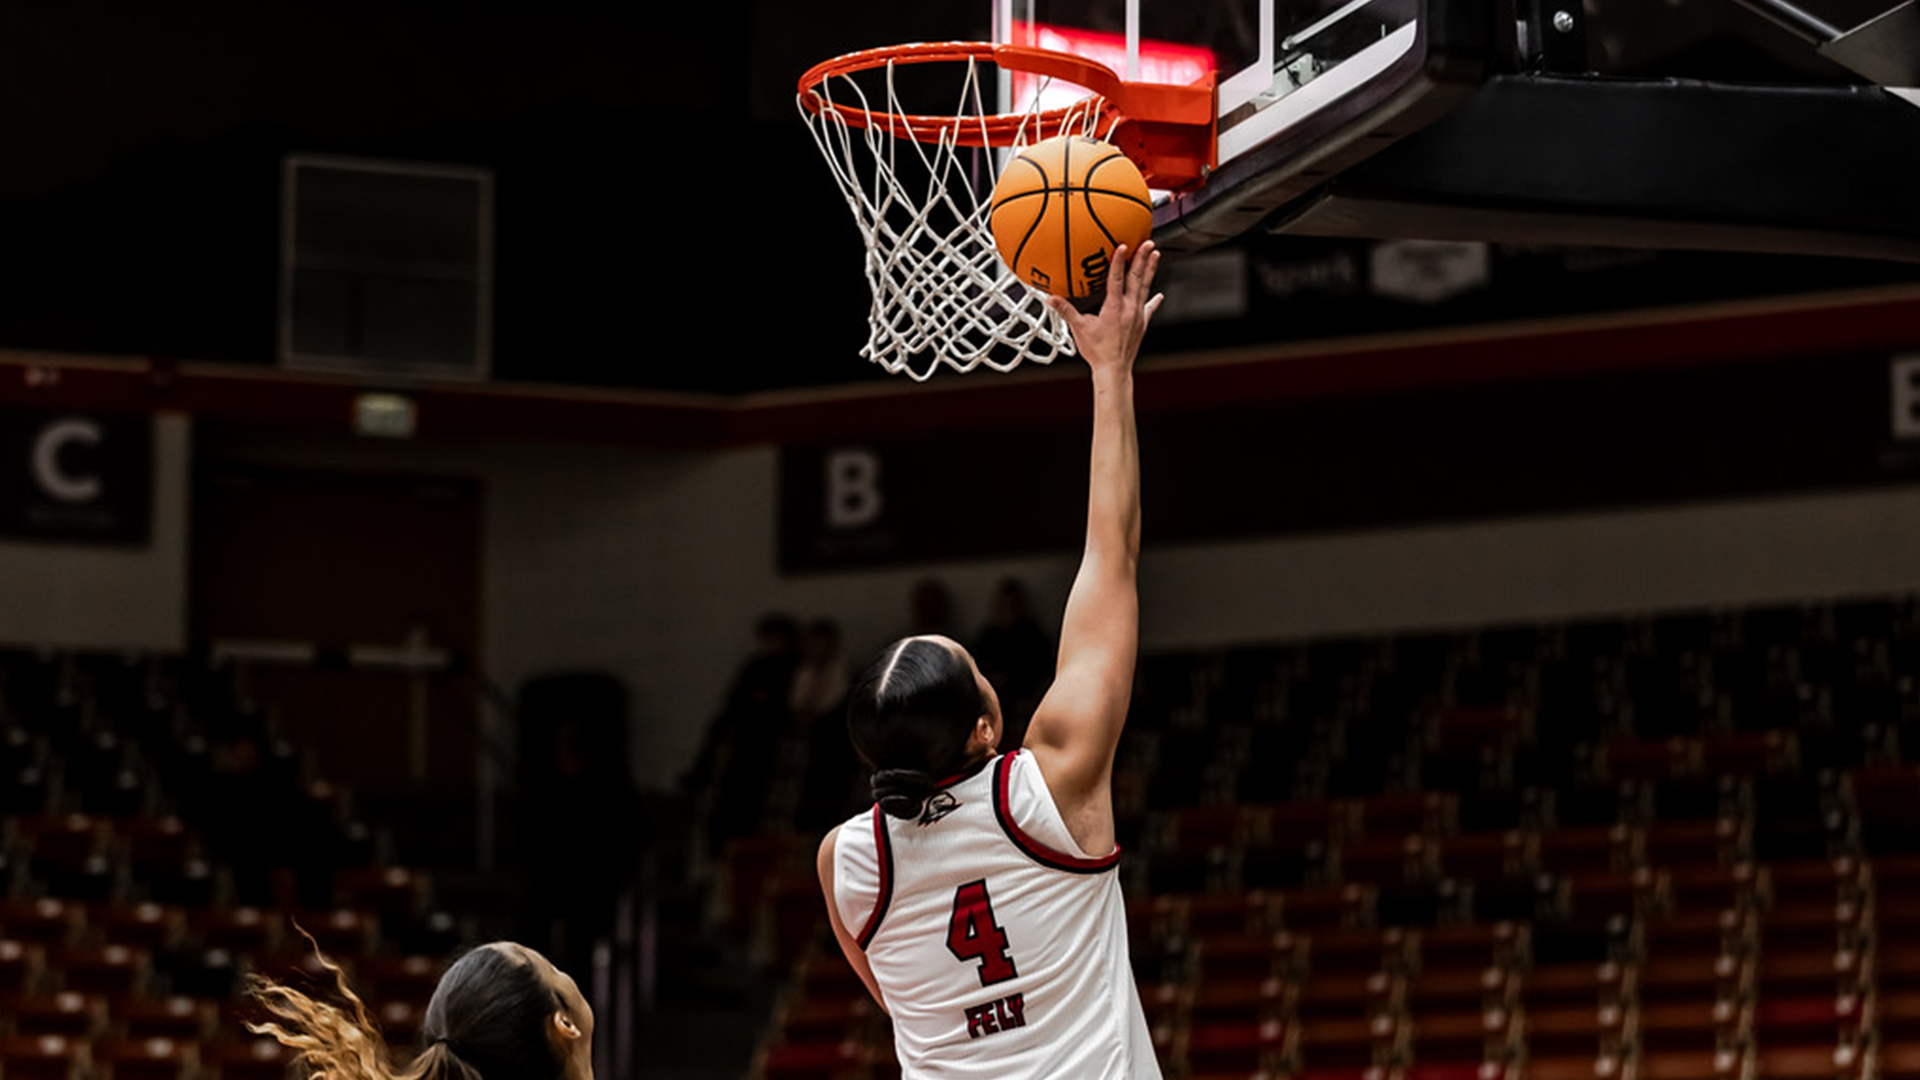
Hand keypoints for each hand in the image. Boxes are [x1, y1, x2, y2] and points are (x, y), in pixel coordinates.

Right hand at [1046, 242, 1163, 375]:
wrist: (1114, 370)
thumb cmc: (1098, 352)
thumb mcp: (1079, 329)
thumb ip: (1065, 311)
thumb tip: (1051, 298)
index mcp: (1114, 308)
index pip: (1117, 279)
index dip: (1119, 261)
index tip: (1123, 246)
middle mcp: (1129, 309)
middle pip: (1137, 278)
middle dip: (1142, 259)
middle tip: (1148, 243)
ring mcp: (1138, 315)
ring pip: (1145, 287)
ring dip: (1150, 270)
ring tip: (1156, 255)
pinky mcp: (1142, 324)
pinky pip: (1149, 307)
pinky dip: (1154, 299)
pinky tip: (1159, 294)